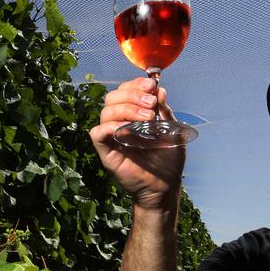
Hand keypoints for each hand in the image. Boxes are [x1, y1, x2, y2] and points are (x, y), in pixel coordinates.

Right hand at [89, 77, 185, 210]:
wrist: (165, 186)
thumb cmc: (168, 159)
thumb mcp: (172, 130)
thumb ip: (164, 111)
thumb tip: (159, 90)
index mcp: (133, 115)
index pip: (125, 90)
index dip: (135, 84)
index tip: (152, 85)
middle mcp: (120, 123)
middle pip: (112, 97)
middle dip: (132, 94)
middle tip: (151, 104)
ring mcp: (112, 137)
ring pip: (105, 111)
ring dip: (126, 109)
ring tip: (147, 118)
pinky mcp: (106, 151)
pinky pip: (97, 133)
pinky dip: (110, 126)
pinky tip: (128, 129)